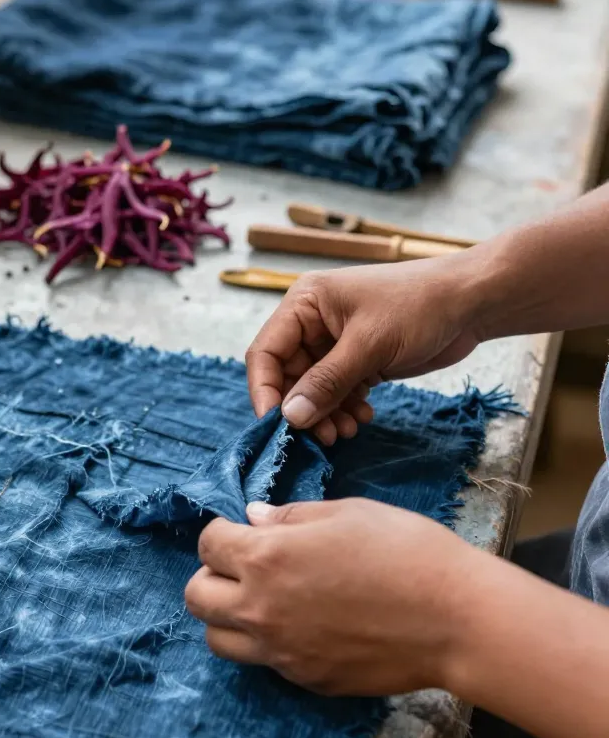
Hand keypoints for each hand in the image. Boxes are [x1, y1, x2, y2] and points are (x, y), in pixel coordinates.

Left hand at [184, 498, 487, 695]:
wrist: (458, 619)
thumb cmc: (407, 552)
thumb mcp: (347, 513)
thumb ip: (290, 517)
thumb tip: (255, 518)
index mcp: (266, 558)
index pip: (207, 544)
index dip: (222, 533)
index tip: (244, 531)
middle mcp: (260, 608)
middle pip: (196, 597)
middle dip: (211, 576)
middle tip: (244, 567)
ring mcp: (280, 651)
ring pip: (217, 640)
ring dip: (228, 617)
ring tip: (263, 601)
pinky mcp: (305, 679)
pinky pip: (264, 663)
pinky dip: (269, 644)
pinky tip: (303, 626)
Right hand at [245, 252, 491, 444]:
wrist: (472, 301)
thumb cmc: (419, 306)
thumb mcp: (369, 344)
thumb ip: (327, 382)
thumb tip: (290, 417)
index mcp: (304, 305)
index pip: (266, 352)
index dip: (265, 390)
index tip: (277, 425)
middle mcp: (312, 323)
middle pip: (288, 376)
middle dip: (303, 408)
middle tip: (322, 436)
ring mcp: (334, 343)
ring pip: (312, 390)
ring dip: (325, 414)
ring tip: (346, 431)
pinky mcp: (356, 360)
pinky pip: (336, 392)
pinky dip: (344, 408)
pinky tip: (362, 418)